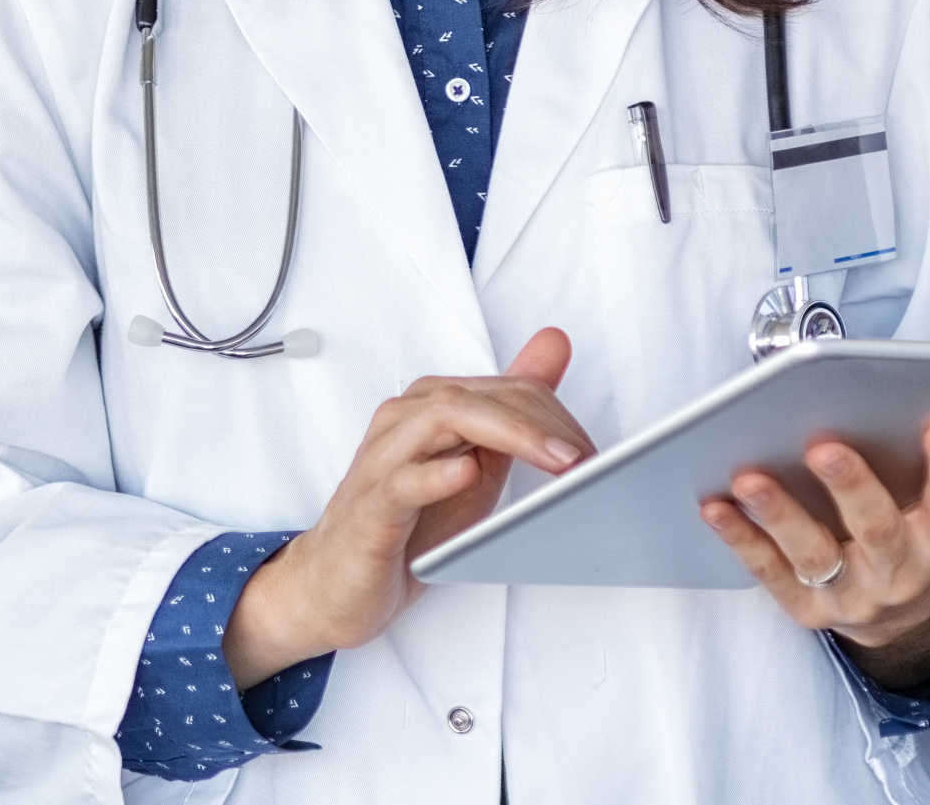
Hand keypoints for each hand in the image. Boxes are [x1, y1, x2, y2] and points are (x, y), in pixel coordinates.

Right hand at [224, 328, 591, 688]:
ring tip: (555, 460)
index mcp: (434, 405)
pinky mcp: (370, 506)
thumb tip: (556, 343)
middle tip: (586, 458)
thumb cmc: (407, 524)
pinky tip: (467, 473)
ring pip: (445, 419)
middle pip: (480, 398)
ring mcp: (384, 458)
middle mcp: (406, 418)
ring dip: (508, 434)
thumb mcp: (475, 464)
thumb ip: (513, 410)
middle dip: (541, 423)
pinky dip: (437, 474)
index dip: (557, 418)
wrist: (334, 585)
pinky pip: (402, 480)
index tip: (595, 454)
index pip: (506, 391)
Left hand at [700, 417, 929, 684]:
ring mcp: (854, 596)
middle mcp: (902, 574)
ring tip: (749, 477)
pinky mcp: (810, 610)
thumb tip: (901, 396)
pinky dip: (742, 539)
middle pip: (877, 531)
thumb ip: (921, 461)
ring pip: (815, 554)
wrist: (904, 618)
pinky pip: (772, 573)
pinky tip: (716, 506)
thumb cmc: (913, 530)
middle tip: (824, 447)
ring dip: (780, 513)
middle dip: (851, 487)